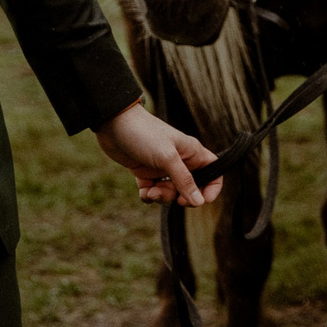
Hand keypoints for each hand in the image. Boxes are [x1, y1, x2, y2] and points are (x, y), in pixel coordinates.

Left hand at [95, 102, 222, 207]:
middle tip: (176, 200)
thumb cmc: (144, 134)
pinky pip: (153, 191)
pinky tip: (143, 191)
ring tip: (151, 191)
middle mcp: (179, 160)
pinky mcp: (145, 172)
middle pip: (191, 187)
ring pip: (171, 192)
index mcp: (191, 152)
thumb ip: (184, 180)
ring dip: (163, 196)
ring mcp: (162, 167)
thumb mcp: (167, 157)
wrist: (112, 124)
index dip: (212, 188)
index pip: (213, 171)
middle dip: (183, 197)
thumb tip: (200, 202)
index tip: (204, 200)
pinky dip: (149, 195)